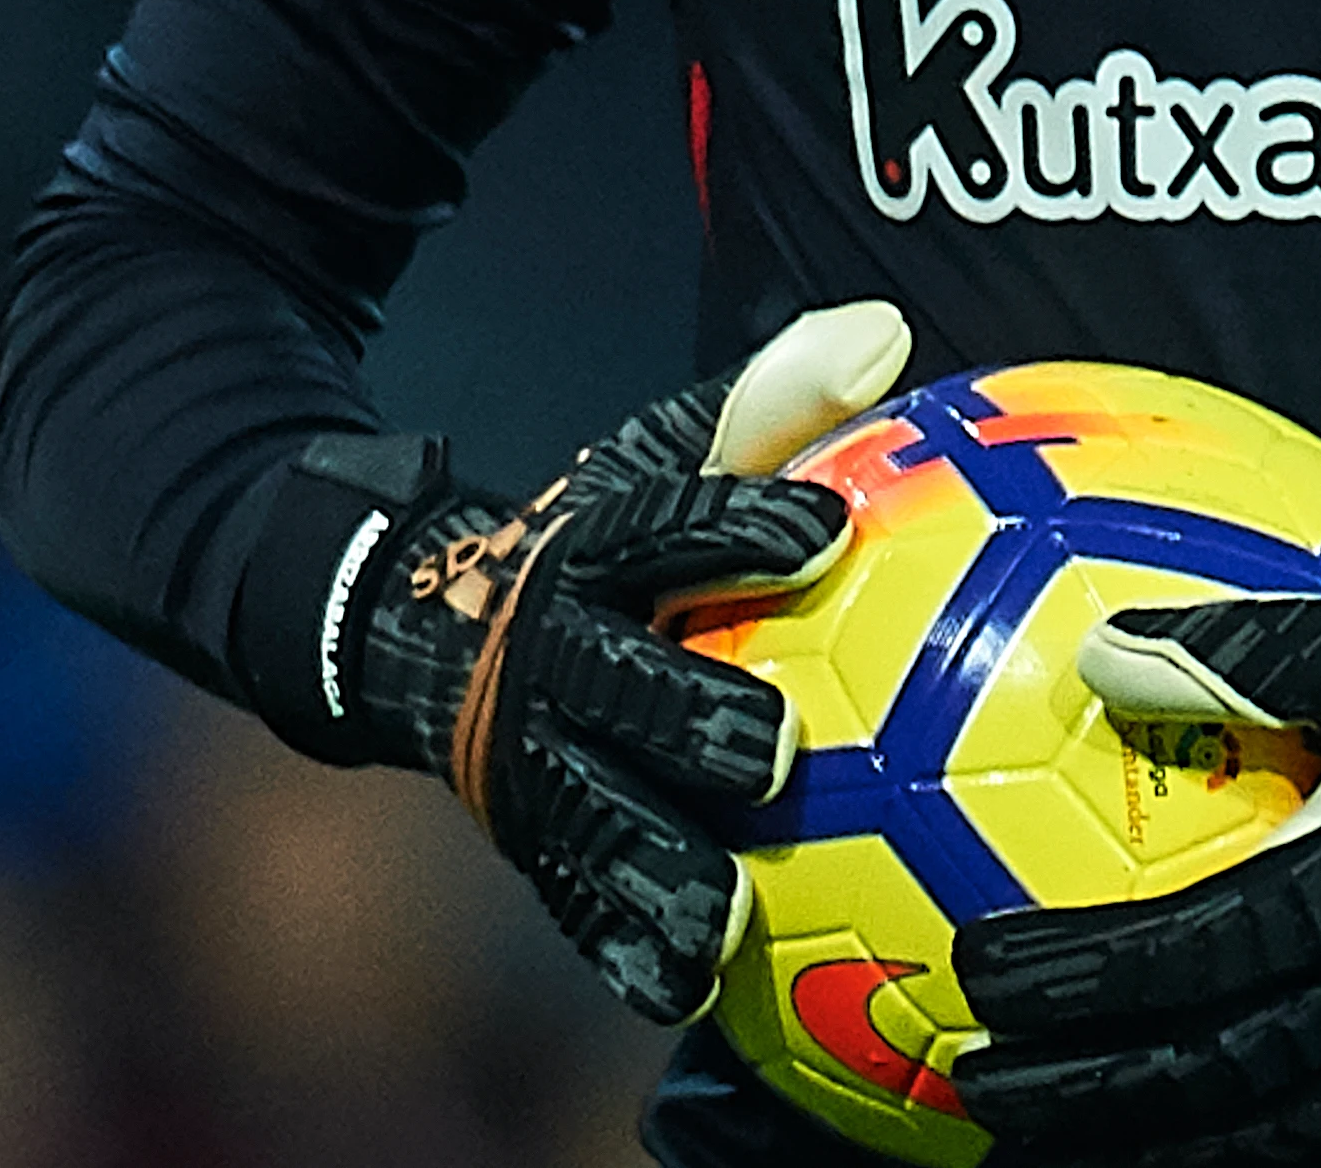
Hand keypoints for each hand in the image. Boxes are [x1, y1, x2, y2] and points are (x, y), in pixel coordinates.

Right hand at [277, 300, 910, 1018]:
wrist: (432, 628)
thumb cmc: (608, 540)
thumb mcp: (668, 455)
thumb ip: (777, 402)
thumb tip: (888, 331)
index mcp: (594, 551)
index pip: (670, 528)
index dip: (741, 526)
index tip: (824, 530)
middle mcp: (553, 658)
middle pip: (621, 687)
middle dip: (690, 714)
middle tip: (777, 749)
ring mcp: (533, 760)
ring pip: (594, 816)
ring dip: (656, 867)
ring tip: (725, 917)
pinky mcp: (535, 839)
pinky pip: (580, 900)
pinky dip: (628, 944)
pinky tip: (690, 989)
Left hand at [950, 597, 1320, 1167]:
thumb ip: (1232, 650)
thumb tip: (1098, 651)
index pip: (1182, 958)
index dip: (1073, 977)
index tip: (976, 971)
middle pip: (1202, 1074)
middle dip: (1079, 1090)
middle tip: (971, 1086)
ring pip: (1260, 1129)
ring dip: (1144, 1141)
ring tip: (1046, 1141)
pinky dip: (1242, 1152)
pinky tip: (1174, 1148)